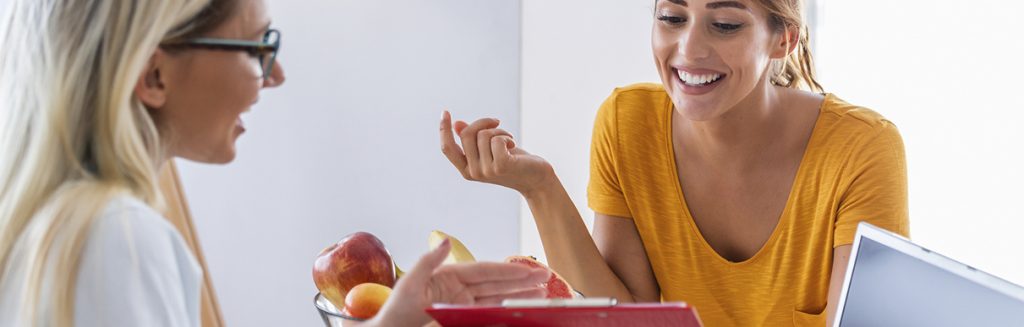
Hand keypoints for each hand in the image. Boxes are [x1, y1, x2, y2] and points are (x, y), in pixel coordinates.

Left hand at [370, 238, 549, 326]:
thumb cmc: (395, 311)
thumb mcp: (409, 284)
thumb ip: (428, 262)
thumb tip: (445, 240)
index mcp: (450, 274)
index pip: (486, 271)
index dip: (509, 270)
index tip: (530, 269)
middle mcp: (461, 287)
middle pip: (497, 282)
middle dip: (522, 280)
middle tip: (546, 276)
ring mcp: (464, 303)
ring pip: (497, 297)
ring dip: (519, 294)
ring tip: (542, 292)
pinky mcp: (465, 316)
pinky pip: (489, 311)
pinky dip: (506, 308)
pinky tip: (521, 307)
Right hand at [439, 111, 555, 194]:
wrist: (536, 179)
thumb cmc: (513, 162)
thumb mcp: (490, 150)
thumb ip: (473, 140)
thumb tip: (457, 124)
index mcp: (466, 169)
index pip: (447, 149)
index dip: (443, 130)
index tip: (445, 112)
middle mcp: (473, 172)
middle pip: (466, 134)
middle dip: (483, 122)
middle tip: (497, 123)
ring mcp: (486, 171)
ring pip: (483, 135)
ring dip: (499, 131)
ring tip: (509, 140)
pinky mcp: (500, 166)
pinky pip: (496, 139)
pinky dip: (506, 136)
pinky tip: (513, 144)